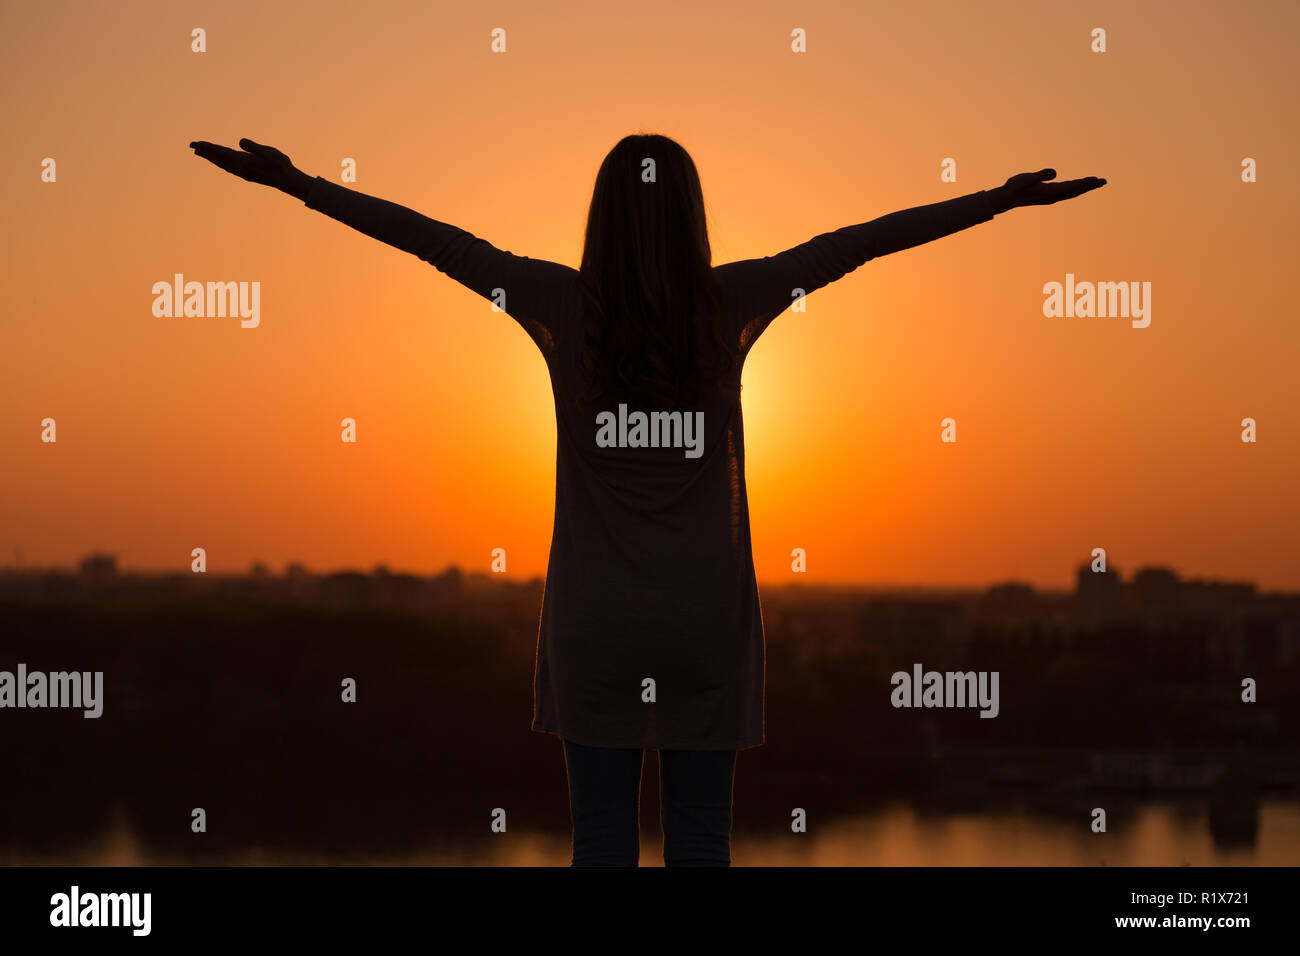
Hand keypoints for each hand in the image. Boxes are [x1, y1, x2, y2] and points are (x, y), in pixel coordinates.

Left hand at [189, 138, 311, 199]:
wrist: (288, 181)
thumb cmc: (281, 165)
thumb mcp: (269, 152)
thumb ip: (253, 147)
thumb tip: (240, 142)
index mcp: (243, 162)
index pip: (221, 152)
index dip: (209, 147)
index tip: (197, 144)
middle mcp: (240, 168)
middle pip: (218, 159)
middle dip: (205, 152)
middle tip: (192, 145)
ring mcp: (243, 173)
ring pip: (222, 164)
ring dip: (211, 158)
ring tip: (200, 152)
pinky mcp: (247, 174)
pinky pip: (228, 168)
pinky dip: (220, 163)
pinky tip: (219, 162)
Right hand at [987, 169, 1105, 213]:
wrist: (1006, 198)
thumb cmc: (1015, 187)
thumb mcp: (1027, 178)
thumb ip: (1041, 175)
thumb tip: (1054, 172)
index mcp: (1049, 192)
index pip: (1071, 187)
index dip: (1083, 183)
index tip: (1095, 179)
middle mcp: (1053, 196)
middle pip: (1075, 191)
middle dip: (1090, 186)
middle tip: (1104, 181)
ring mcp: (1051, 197)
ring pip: (1073, 192)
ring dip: (1085, 188)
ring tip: (1097, 183)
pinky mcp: (1048, 195)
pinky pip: (1067, 192)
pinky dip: (1076, 189)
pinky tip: (1080, 187)